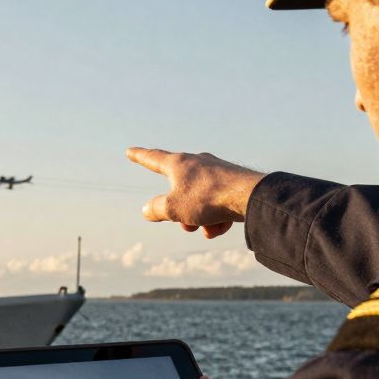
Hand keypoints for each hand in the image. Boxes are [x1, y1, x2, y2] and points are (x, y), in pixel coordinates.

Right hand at [127, 147, 266, 237]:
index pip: (152, 158)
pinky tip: (223, 225)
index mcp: (178, 164)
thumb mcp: (173, 208)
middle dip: (180, 212)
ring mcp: (216, 171)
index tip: (130, 151)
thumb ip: (156, 209)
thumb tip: (147, 209)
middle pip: (178, 190)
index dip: (139, 157)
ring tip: (208, 227)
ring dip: (199, 219)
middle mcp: (197, 163)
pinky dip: (216, 218)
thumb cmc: (208, 199)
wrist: (249, 196)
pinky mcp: (232, 183)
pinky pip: (216, 205)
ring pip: (198, 202)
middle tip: (186, 224)